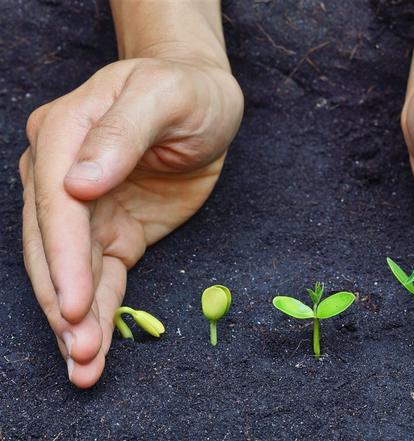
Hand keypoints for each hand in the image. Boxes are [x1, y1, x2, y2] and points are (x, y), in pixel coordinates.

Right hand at [20, 56, 242, 386]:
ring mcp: (85, 207)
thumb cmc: (187, 90)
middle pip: (51, 247)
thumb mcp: (165, 95)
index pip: (55, 205)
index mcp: (65, 134)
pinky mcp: (112, 231)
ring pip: (71, 272)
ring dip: (75, 321)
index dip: (62, 258)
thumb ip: (123, 132)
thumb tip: (77, 181)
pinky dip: (98, 312)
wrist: (204, 100)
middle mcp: (62, 174)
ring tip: (84, 367)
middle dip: (63, 303)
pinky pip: (101, 277)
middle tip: (80, 353)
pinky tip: (95, 346)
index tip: (74, 305)